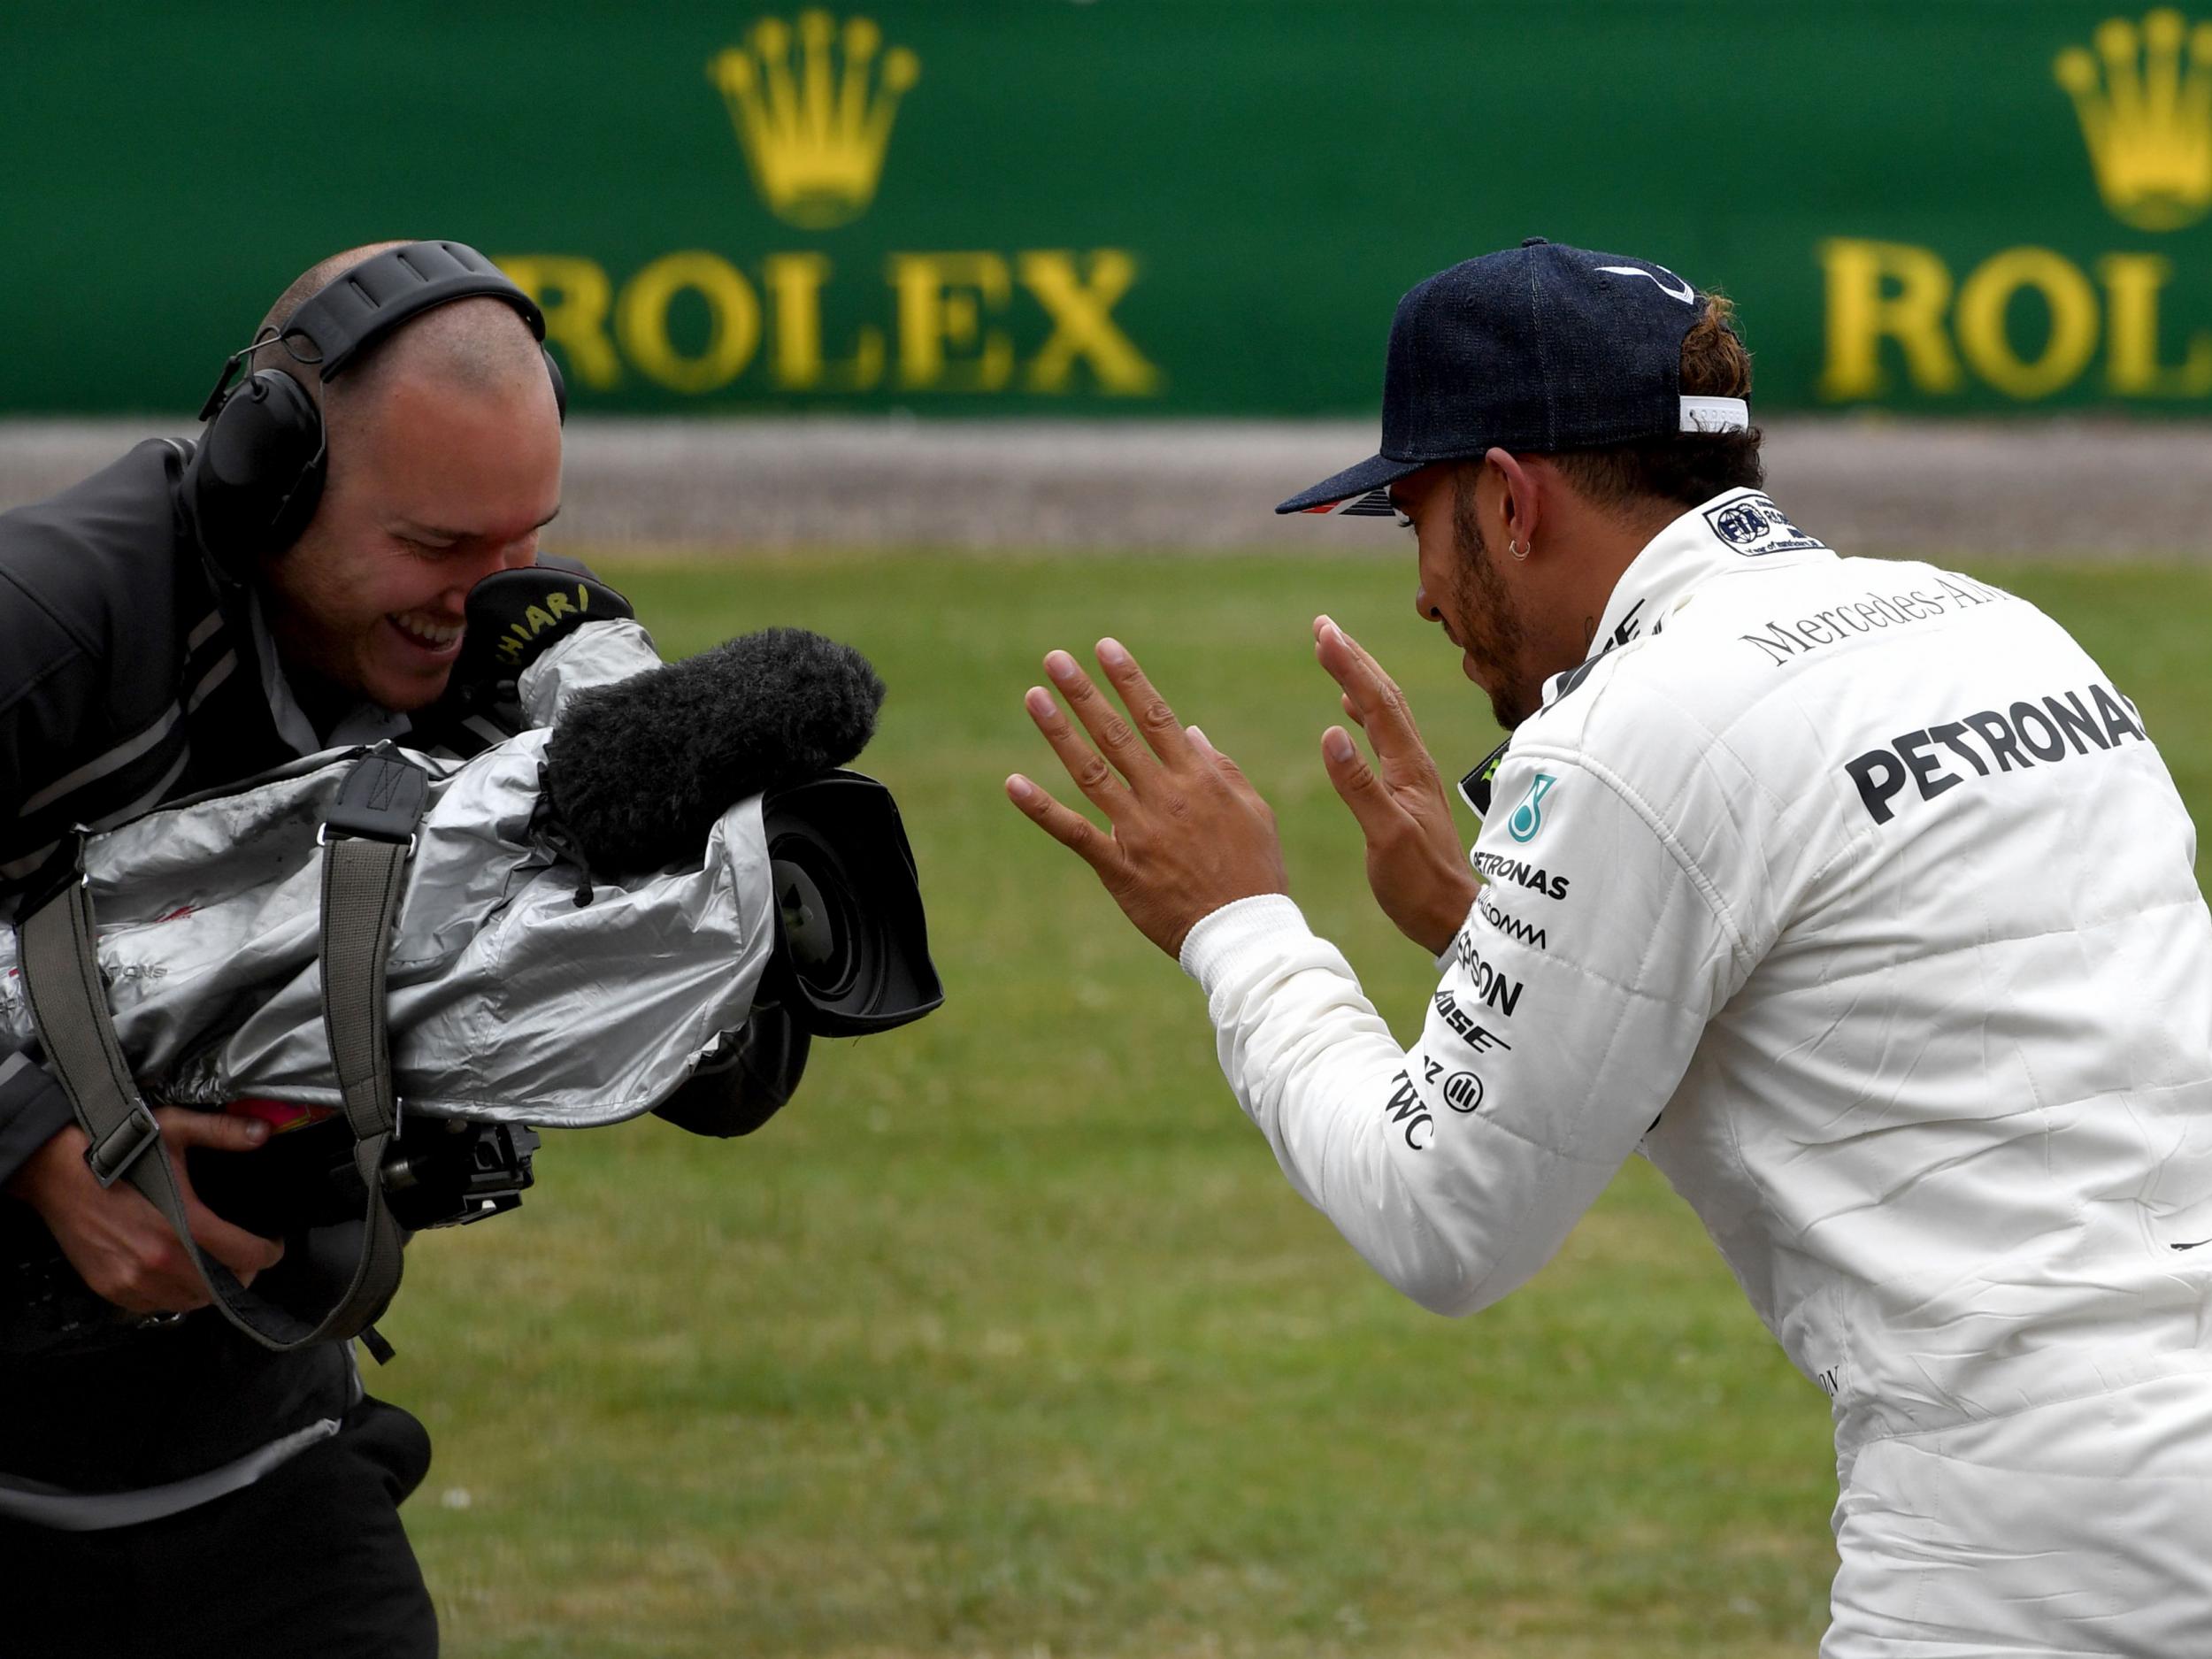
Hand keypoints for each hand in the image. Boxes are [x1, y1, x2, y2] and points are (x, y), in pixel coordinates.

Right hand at [3, 1109, 285, 1314]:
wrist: (56, 1171)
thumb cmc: (115, 1150)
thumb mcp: (174, 1130)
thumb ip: (222, 1132)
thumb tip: (264, 1132)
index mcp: (184, 1226)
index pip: (246, 1256)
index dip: (269, 1252)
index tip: (272, 1245)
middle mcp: (160, 1261)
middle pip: (223, 1287)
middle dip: (243, 1272)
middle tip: (246, 1254)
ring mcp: (134, 1279)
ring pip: (191, 1301)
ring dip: (210, 1288)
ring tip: (215, 1265)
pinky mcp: (111, 1287)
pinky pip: (156, 1306)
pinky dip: (175, 1295)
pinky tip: (180, 1274)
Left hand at [1007, 637, 1288, 957]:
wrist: (1242, 934)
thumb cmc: (1255, 872)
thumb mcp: (1253, 811)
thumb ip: (1221, 768)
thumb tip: (1191, 731)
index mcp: (1198, 779)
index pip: (1157, 716)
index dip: (1129, 679)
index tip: (1105, 647)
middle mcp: (1164, 797)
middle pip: (1117, 734)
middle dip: (1084, 693)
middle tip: (1054, 659)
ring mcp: (1138, 831)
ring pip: (1090, 772)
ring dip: (1059, 732)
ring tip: (1033, 697)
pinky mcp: (1118, 867)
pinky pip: (1073, 832)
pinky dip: (1041, 808)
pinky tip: (1013, 783)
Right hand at [1313, 615, 1480, 955]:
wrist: (1454, 915)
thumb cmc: (1419, 884)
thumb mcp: (1385, 837)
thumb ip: (1359, 786)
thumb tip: (1330, 733)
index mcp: (1407, 768)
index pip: (1376, 701)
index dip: (1348, 664)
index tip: (1321, 631)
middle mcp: (1415, 762)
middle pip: (1385, 695)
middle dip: (1354, 657)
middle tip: (1323, 626)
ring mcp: (1414, 774)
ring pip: (1387, 710)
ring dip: (1360, 677)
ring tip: (1335, 653)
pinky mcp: (1409, 789)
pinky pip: (1386, 734)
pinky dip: (1366, 710)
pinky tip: (1351, 710)